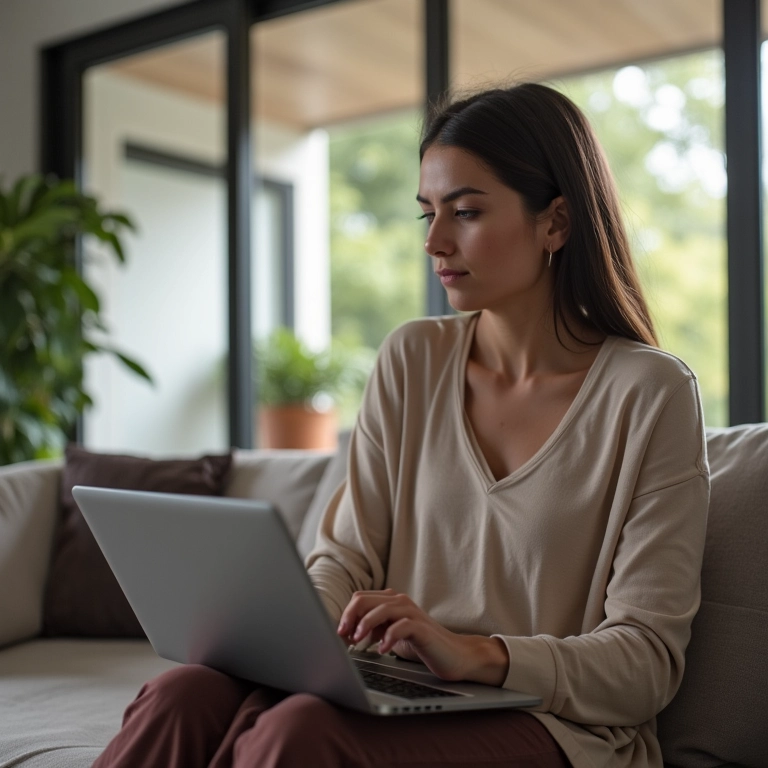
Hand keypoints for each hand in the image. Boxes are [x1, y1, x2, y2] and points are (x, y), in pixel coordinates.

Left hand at [336, 589, 508, 684]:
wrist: (454, 655)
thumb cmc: (421, 644)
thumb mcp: (390, 634)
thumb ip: (372, 629)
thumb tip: (346, 633)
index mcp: (390, 601)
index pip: (360, 598)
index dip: (345, 614)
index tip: (338, 634)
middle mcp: (400, 602)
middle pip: (365, 599)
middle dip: (349, 617)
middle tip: (342, 636)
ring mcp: (412, 613)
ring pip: (382, 609)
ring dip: (365, 625)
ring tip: (358, 641)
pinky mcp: (422, 627)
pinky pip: (402, 626)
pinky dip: (388, 637)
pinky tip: (382, 650)